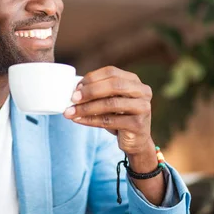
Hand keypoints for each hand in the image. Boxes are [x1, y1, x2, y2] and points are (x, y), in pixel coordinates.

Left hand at [63, 66, 165, 204]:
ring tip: (70, 112)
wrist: (136, 140)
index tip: (76, 87)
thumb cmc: (119, 116)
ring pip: (111, 104)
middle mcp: (142, 91)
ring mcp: (142, 107)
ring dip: (87, 108)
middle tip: (72, 98)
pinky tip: (79, 120)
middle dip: (90, 91)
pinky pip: (110, 121)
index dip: (92, 78)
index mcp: (133, 80)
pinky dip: (91, 120)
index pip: (111, 72)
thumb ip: (98, 92)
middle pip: (114, 85)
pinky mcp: (138, 124)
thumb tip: (73, 91)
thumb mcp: (111, 100)